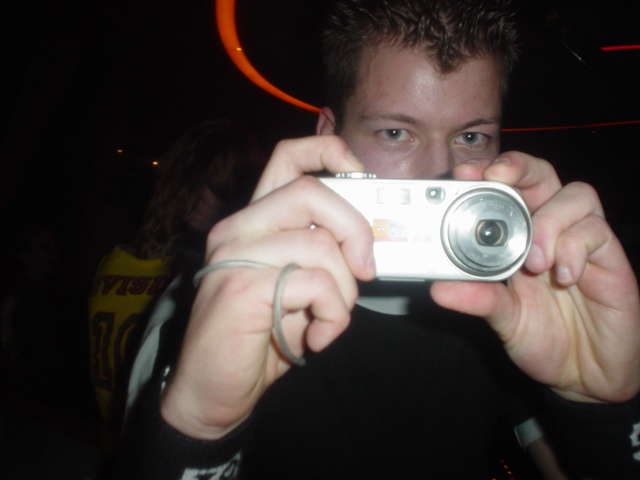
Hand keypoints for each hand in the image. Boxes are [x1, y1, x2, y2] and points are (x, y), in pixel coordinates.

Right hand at [161, 136, 375, 438]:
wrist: (210, 391)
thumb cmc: (259, 338)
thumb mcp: (298, 287)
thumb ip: (322, 256)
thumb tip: (369, 243)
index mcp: (255, 221)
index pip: (287, 157)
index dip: (328, 151)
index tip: (360, 173)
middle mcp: (239, 228)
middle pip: (311, 191)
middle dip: (355, 229)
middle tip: (366, 270)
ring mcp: (236, 254)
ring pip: (320, 244)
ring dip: (345, 291)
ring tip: (331, 320)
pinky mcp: (241, 287)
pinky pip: (316, 284)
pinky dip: (334, 316)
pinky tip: (318, 339)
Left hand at [431, 151, 639, 402]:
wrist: (586, 375)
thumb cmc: (546, 339)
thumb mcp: (504, 319)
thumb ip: (479, 300)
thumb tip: (439, 288)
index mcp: (520, 239)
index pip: (508, 190)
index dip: (488, 173)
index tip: (464, 173)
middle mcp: (551, 232)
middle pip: (542, 175)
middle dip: (519, 167)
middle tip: (496, 178)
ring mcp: (582, 243)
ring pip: (576, 195)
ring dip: (549, 221)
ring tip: (534, 261)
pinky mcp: (610, 260)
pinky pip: (597, 232)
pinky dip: (575, 248)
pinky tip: (563, 277)